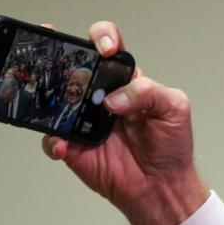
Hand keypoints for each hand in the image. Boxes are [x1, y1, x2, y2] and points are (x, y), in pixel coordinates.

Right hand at [42, 21, 208, 224]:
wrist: (163, 187)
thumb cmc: (171, 146)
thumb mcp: (174, 108)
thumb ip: (149, 92)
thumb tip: (114, 98)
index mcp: (124, 81)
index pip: (108, 46)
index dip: (103, 37)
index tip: (106, 48)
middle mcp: (99, 96)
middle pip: (72, 64)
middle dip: (58, 50)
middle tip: (56, 51)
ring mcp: (83, 120)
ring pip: (55, 98)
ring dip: (48, 93)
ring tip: (55, 97)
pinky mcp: (73, 146)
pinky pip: (52, 138)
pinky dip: (53, 141)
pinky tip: (64, 144)